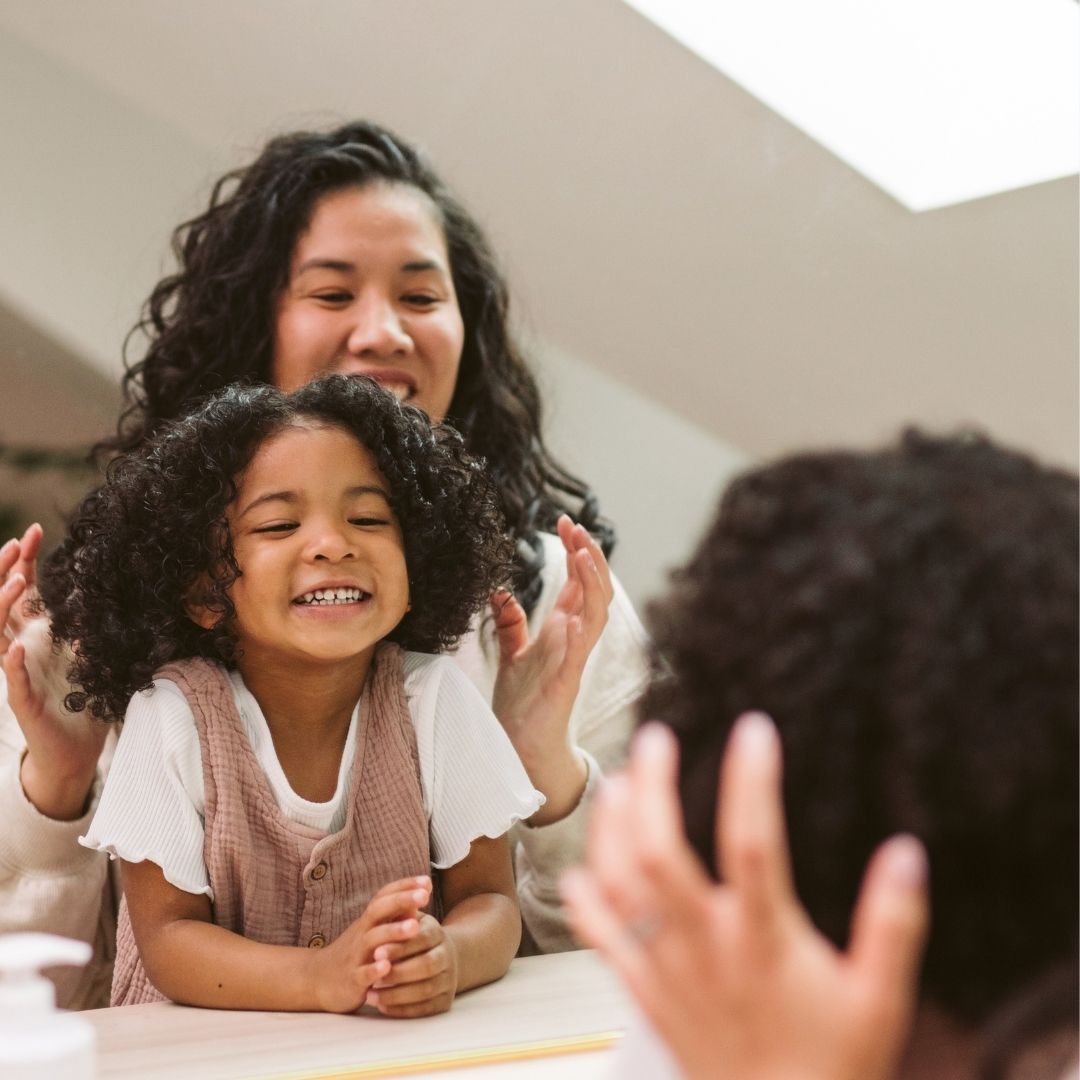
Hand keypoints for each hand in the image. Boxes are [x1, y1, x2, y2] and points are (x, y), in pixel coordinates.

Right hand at [0, 525, 105, 819]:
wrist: (77, 748)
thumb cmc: (82, 698)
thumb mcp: (91, 650)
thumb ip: (90, 621)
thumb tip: (107, 586)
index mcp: (35, 632)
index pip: (23, 589)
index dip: (24, 561)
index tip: (35, 531)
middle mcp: (20, 647)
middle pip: (2, 602)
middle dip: (5, 571)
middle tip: (16, 544)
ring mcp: (16, 672)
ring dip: (4, 607)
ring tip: (17, 583)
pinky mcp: (21, 700)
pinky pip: (10, 679)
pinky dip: (10, 662)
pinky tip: (14, 647)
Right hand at [311, 876, 432, 1013]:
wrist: (318, 980)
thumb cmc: (356, 951)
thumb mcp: (374, 931)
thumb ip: (396, 915)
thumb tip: (420, 896)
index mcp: (369, 920)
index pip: (385, 896)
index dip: (404, 886)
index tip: (427, 880)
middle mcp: (361, 933)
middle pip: (378, 911)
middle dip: (401, 901)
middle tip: (424, 895)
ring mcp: (355, 955)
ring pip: (372, 940)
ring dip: (393, 932)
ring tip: (414, 926)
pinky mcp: (351, 980)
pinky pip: (362, 974)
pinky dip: (374, 970)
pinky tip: (387, 967)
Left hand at [365, 912, 459, 1017]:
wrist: (442, 957)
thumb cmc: (415, 937)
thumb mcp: (412, 921)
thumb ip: (402, 913)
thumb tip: (399, 898)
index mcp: (438, 933)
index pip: (422, 939)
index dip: (400, 946)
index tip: (376, 952)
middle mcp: (447, 956)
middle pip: (427, 966)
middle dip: (398, 972)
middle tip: (374, 977)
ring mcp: (448, 981)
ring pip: (425, 990)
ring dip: (396, 995)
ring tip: (370, 996)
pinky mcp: (445, 1002)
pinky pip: (425, 1010)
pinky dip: (402, 1010)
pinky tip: (383, 1007)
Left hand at [490, 515, 611, 823]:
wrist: (521, 744)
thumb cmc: (522, 702)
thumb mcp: (512, 653)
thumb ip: (511, 623)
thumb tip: (499, 593)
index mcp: (562, 628)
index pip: (577, 581)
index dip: (576, 550)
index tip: (565, 522)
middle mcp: (574, 637)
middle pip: (593, 587)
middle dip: (588, 554)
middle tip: (575, 526)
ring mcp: (575, 656)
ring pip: (597, 610)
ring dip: (593, 580)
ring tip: (582, 552)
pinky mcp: (569, 678)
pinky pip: (583, 647)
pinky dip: (584, 624)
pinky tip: (580, 604)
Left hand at [561, 717, 928, 1079]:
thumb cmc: (833, 1065)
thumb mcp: (881, 997)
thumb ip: (894, 924)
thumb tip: (906, 853)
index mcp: (764, 941)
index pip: (753, 845)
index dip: (751, 782)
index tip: (753, 730)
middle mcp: (706, 948)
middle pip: (659, 854)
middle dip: (651, 788)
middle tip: (656, 737)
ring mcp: (667, 970)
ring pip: (620, 887)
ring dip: (610, 829)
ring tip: (617, 782)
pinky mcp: (645, 994)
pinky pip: (602, 941)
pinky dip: (586, 899)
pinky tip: (583, 865)